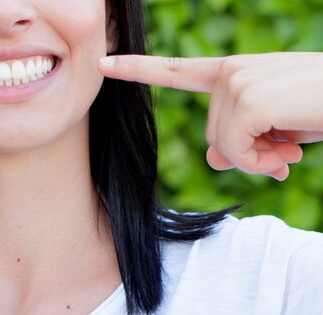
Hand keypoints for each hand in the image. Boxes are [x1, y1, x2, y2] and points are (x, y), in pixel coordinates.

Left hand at [99, 52, 322, 180]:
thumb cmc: (321, 108)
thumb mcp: (277, 129)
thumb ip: (241, 139)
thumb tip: (214, 159)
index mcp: (234, 73)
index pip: (178, 71)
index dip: (138, 69)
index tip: (103, 62)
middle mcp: (231, 71)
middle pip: (211, 135)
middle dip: (247, 153)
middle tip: (284, 148)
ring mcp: (238, 81)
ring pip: (222, 146)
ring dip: (258, 159)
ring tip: (291, 147)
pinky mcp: (248, 98)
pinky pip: (235, 150)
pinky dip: (260, 162)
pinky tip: (289, 154)